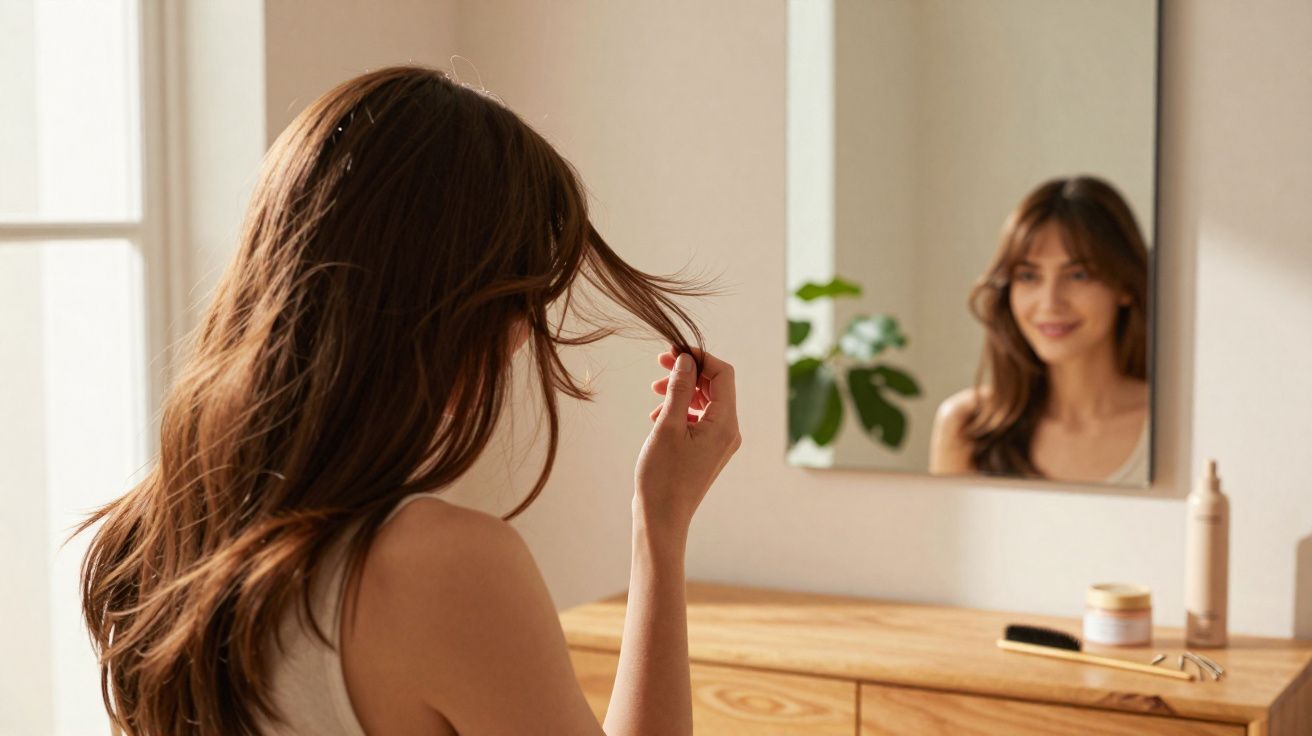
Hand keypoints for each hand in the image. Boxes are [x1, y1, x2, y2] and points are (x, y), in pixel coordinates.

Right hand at [633, 347, 740, 535]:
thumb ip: (680, 389)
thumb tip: (687, 360)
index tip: (673, 352)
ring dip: (682, 390)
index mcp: (725, 424)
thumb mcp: (668, 425)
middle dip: (689, 372)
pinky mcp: (707, 451)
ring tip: (654, 391)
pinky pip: (700, 419)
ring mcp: (719, 443)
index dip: (700, 357)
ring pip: (706, 402)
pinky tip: (658, 415)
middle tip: (660, 364)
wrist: (662, 518)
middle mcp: (729, 432)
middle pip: (716, 386)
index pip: (723, 374)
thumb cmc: (663, 476)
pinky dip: (681, 410)